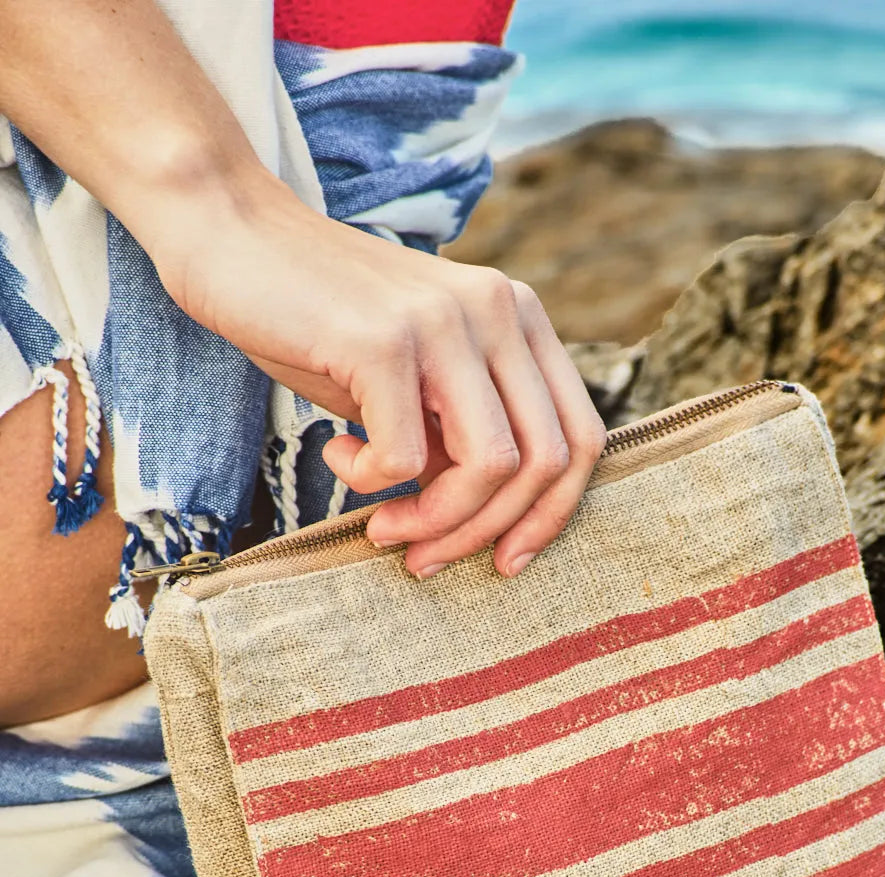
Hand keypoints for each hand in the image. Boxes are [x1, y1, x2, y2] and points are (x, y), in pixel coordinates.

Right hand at [154, 170, 606, 577]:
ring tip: (382, 525)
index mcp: (518, 316)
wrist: (230, 233)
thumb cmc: (317, 319)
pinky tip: (334, 455)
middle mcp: (498, 309)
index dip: (551, 516)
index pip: (580, 439)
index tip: (505, 561)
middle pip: (546, 463)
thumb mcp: (410, 381)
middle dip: (487, 533)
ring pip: (491, 467)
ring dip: (437, 522)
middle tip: (423, 557)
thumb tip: (484, 520)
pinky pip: (404, 458)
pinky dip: (369, 482)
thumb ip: (457, 434)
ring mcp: (446, 320)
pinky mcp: (385, 341)